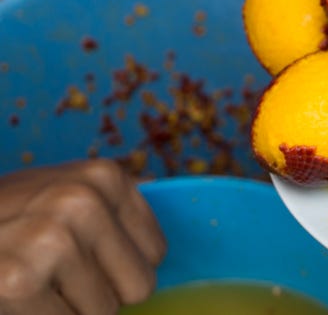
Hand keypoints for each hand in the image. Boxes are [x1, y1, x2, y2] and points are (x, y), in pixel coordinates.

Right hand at [0, 159, 165, 314]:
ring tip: (27, 283)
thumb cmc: (1, 219)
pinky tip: (12, 298)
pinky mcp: (17, 281)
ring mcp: (52, 238)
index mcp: (104, 177)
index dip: (118, 269)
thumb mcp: (57, 192)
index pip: (155, 253)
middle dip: (98, 294)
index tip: (80, 261)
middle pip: (138, 287)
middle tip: (51, 276)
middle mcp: (84, 199)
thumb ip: (107, 200)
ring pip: (102, 313)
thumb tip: (160, 186)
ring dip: (65, 310)